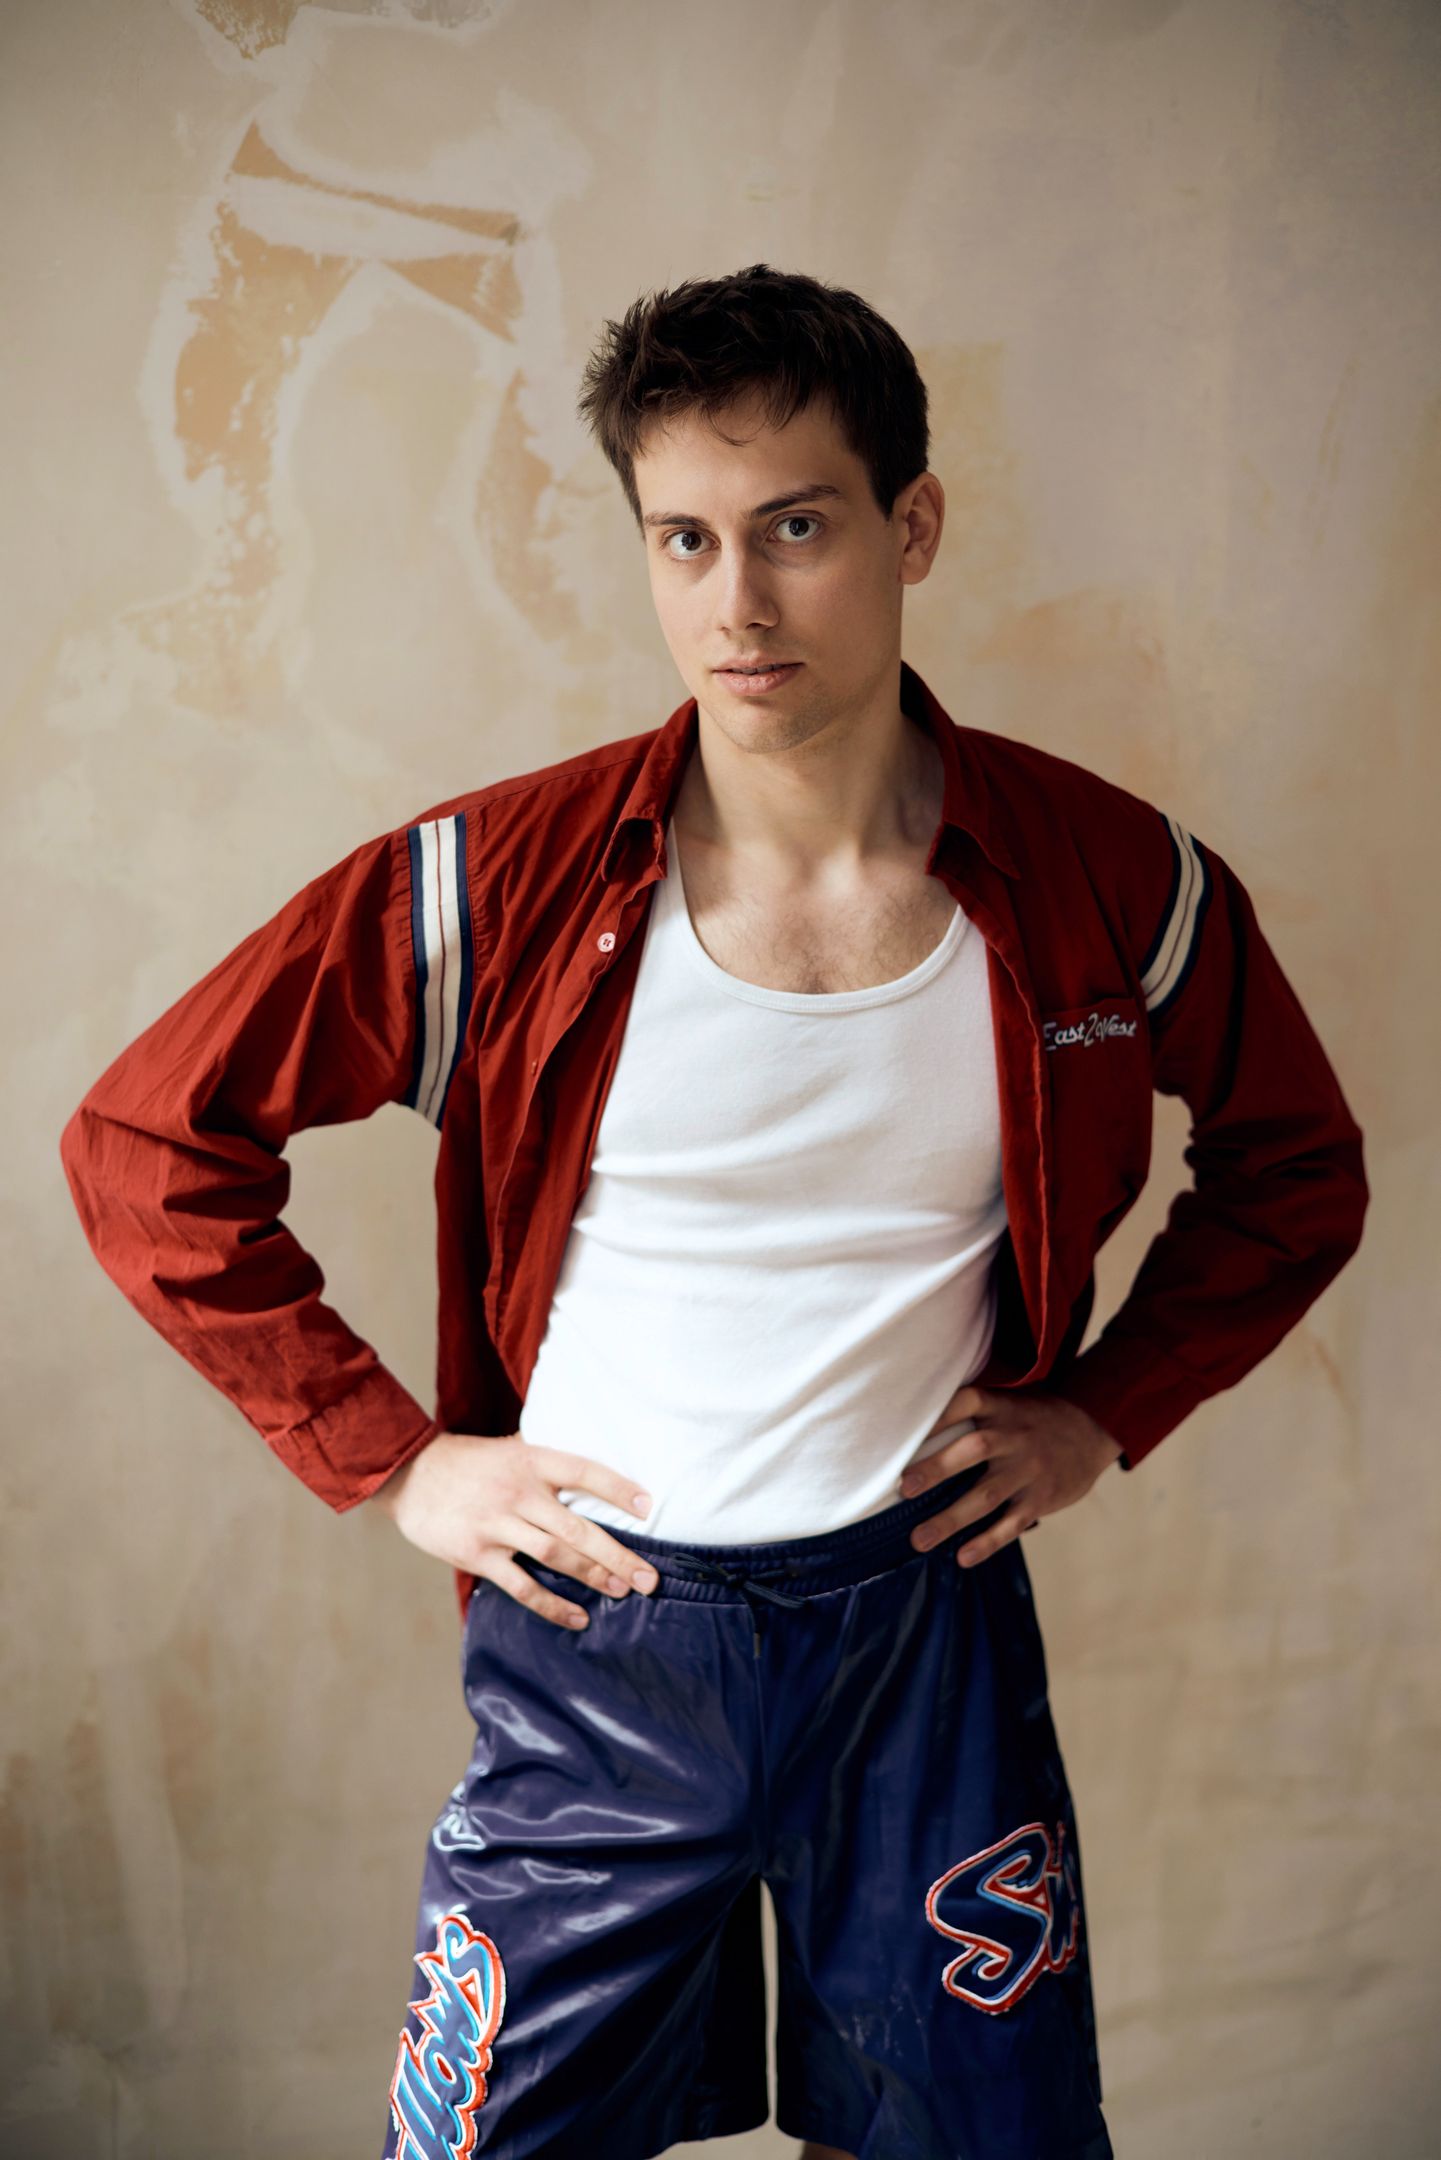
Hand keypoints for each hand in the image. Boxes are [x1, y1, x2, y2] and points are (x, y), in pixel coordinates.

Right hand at [369, 1431, 660, 1630]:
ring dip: (593, 1576)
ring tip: (624, 1592)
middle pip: (577, 1527)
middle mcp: (518, 1493)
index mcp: (531, 1462)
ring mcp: (497, 1525)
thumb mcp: (510, 1450)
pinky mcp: (477, 1554)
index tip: (649, 1508)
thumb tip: (594, 1474)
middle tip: (650, 1578)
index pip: (584, 1472)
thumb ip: (545, 1464)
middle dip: (618, 1555)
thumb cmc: (469, 1463)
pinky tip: (578, 1617)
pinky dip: (552, 1605)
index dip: (618, 1489)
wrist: (410, 1474)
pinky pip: (521, 1585)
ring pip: (555, 1556)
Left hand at [898, 1385, 1122, 1568]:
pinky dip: (987, 1542)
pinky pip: (1012, 1524)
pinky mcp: (1041, 1499)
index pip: (966, 1402)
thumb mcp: (1008, 1404)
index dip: (937, 1415)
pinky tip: (963, 1557)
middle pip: (974, 1448)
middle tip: (904, 1488)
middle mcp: (1014, 1436)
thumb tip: (915, 1435)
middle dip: (937, 1468)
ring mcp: (1029, 1469)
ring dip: (950, 1520)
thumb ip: (972, 1415)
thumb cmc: (1032, 1420)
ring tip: (918, 1540)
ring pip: (986, 1495)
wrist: (1092, 1430)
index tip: (905, 1433)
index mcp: (1001, 1408)